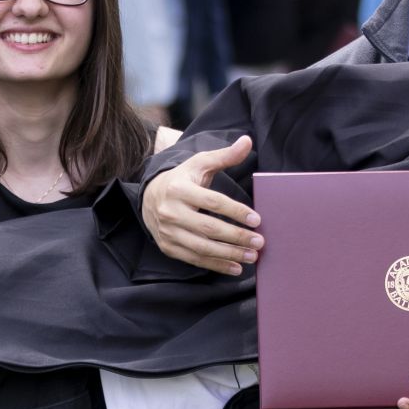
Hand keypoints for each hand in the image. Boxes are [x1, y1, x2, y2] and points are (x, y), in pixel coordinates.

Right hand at [141, 136, 261, 274]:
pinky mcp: (168, 247)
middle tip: (259, 242)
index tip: (256, 219)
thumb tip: (247, 141)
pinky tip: (236, 267)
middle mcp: (171, 211)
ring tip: (252, 256)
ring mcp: (168, 232)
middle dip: (236, 237)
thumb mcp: (200, 163)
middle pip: (208, 228)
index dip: (235, 211)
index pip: (212, 202)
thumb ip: (225, 156)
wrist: (150, 197)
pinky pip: (195, 259)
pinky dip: (216, 265)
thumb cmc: (182, 179)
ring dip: (229, 254)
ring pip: (202, 247)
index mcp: (179, 189)